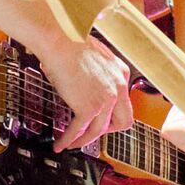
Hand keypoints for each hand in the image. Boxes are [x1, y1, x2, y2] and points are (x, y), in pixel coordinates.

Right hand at [36, 35, 134, 152]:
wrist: (59, 40)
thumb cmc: (70, 43)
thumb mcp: (95, 58)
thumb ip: (98, 75)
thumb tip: (88, 88)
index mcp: (122, 74)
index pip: (125, 104)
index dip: (112, 116)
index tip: (100, 119)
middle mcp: (118, 87)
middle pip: (123, 122)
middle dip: (107, 132)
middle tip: (92, 134)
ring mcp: (105, 99)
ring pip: (98, 131)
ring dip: (84, 140)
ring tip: (71, 143)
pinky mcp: (88, 107)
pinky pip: (79, 130)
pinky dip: (68, 140)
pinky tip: (61, 143)